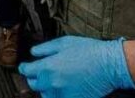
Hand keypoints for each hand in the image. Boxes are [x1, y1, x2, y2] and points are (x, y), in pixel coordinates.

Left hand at [18, 36, 134, 97]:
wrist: (109, 65)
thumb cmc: (89, 51)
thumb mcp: (64, 43)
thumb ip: (45, 48)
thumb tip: (33, 52)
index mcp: (48, 67)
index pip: (27, 71)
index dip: (24, 67)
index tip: (25, 66)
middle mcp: (52, 83)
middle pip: (34, 84)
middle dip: (35, 77)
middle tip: (40, 72)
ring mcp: (62, 94)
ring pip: (45, 94)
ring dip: (46, 87)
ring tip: (54, 79)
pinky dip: (58, 94)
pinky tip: (64, 86)